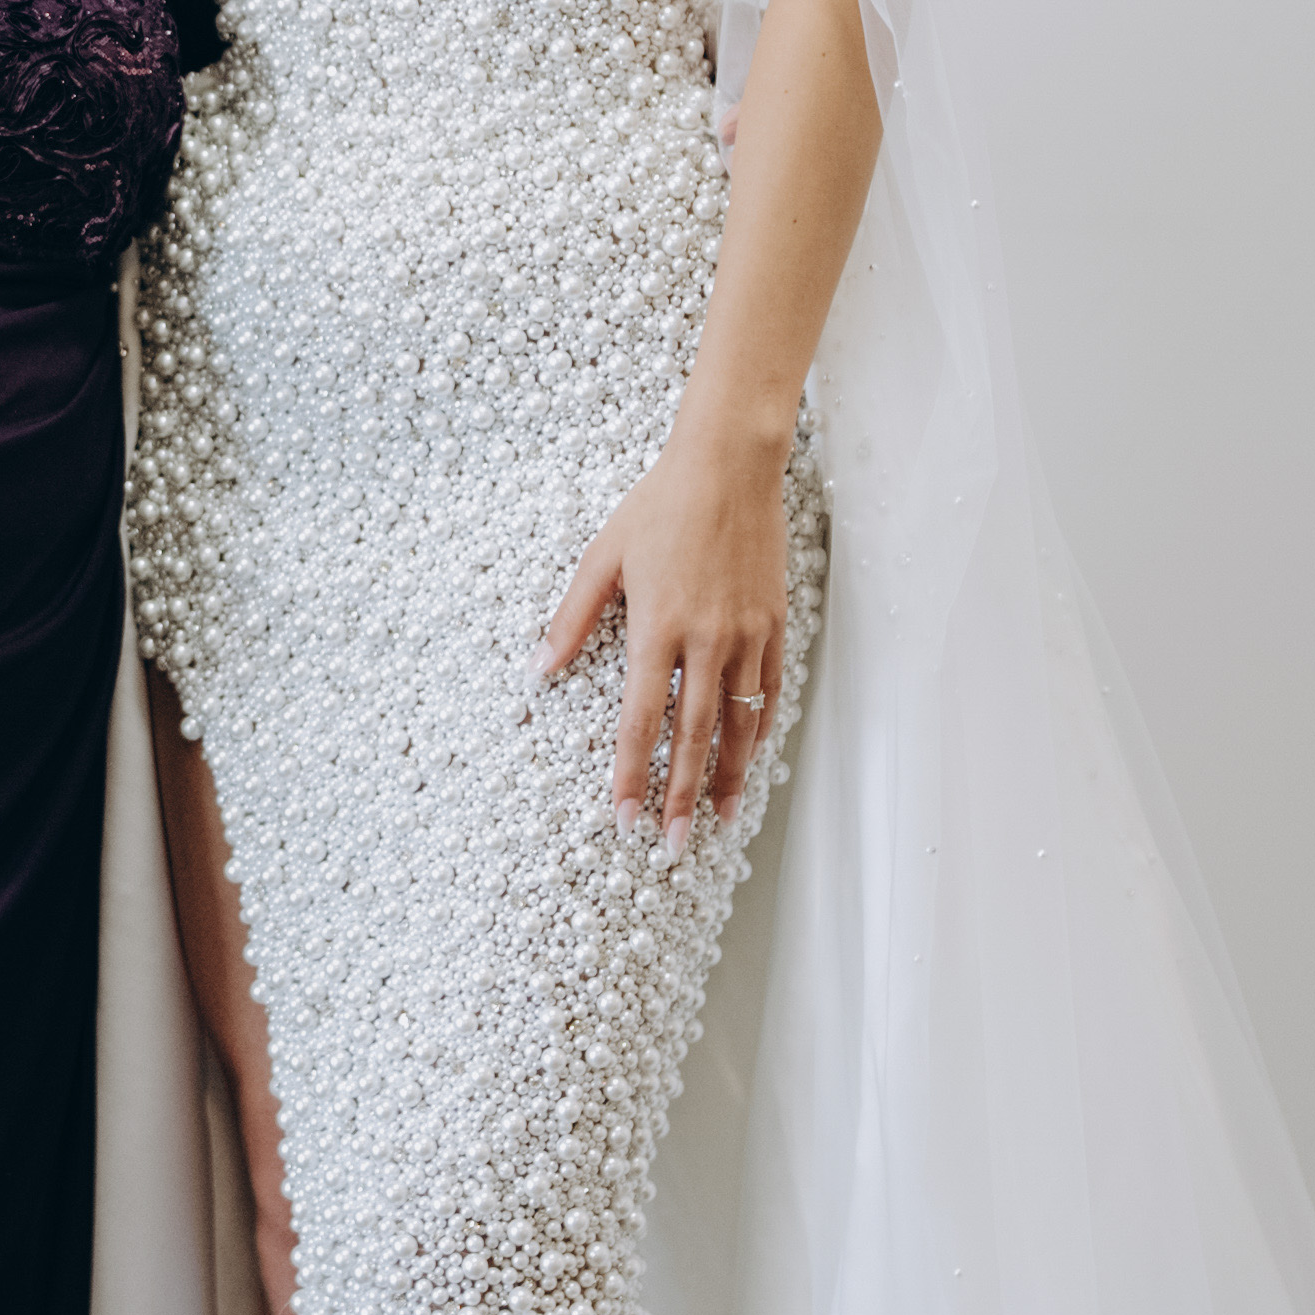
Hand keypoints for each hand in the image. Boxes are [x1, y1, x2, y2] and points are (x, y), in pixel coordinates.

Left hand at [539, 411, 786, 857]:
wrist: (729, 467)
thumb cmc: (659, 508)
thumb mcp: (603, 558)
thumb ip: (572, 619)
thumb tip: (538, 668)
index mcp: (659, 627)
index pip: (642, 719)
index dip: (632, 774)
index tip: (624, 816)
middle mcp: (707, 640)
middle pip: (694, 736)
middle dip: (680, 796)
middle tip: (671, 847)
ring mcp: (747, 635)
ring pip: (739, 723)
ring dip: (727, 778)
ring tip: (717, 823)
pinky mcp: (775, 624)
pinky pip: (769, 692)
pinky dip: (759, 731)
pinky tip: (751, 760)